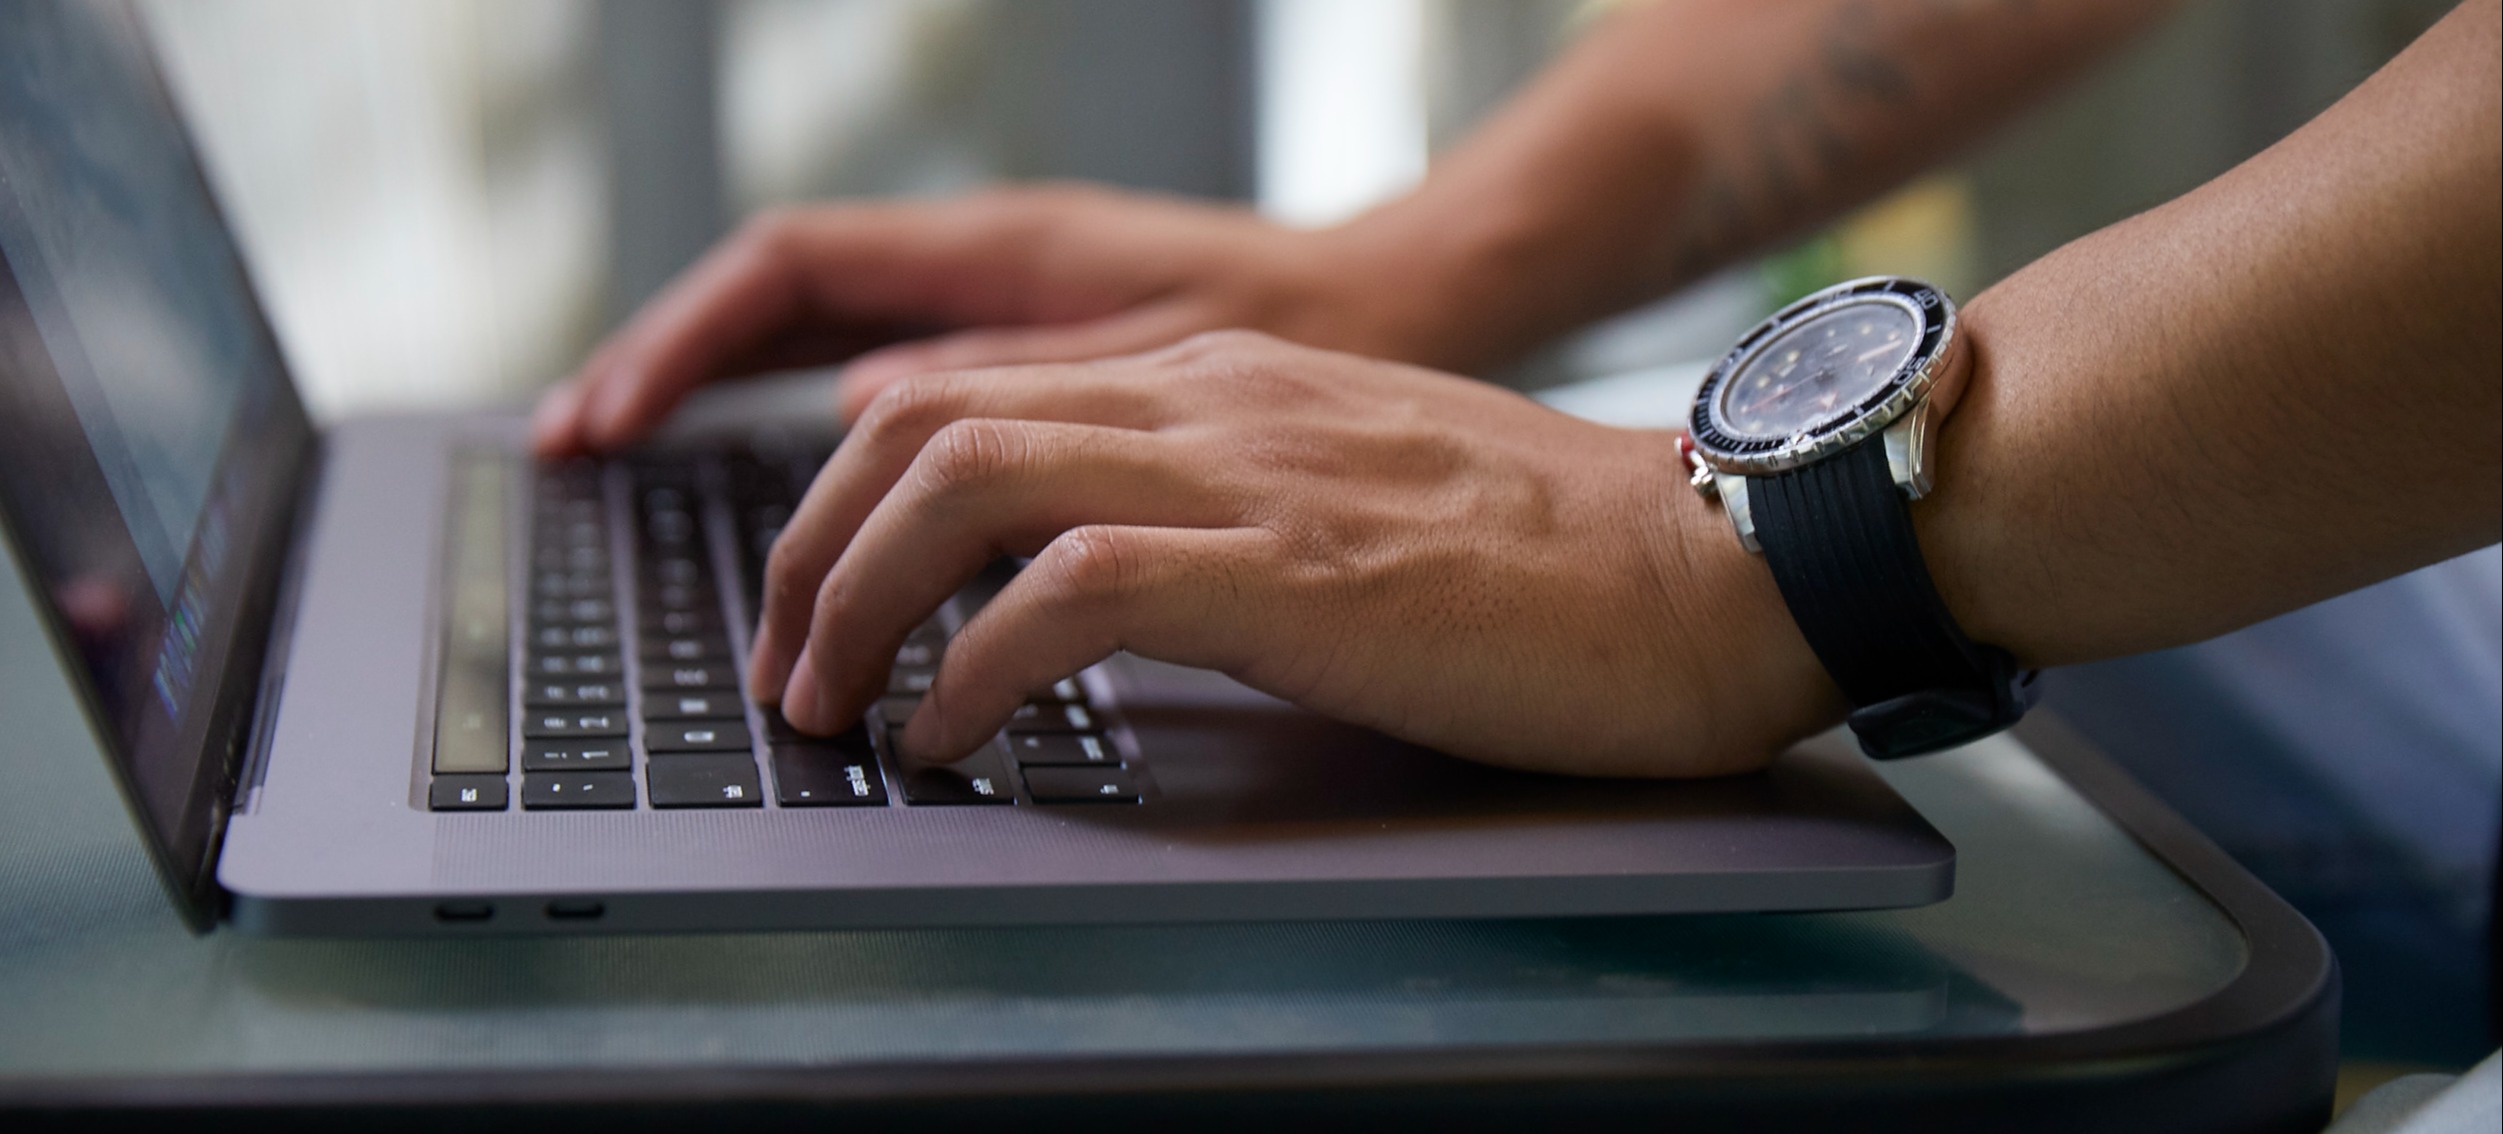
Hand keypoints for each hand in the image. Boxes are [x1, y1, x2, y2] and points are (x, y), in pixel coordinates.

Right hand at [530, 185, 1458, 455]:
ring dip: (715, 401)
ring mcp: (993, 309)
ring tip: (623, 466)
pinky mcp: (1020, 360)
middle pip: (773, 307)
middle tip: (574, 452)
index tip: (614, 418)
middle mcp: (978, 268)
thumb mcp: (1168, 372)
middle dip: (663, 372)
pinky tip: (772, 484)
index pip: (791, 272)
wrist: (1406, 302)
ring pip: (813, 343)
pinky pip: (873, 377)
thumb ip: (1018, 393)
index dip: (685, 341)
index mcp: (999, 252)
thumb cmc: (1309, 328)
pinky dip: (799, 423)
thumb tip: (860, 423)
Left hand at [750, 331, 1835, 777]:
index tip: (818, 602)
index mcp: (1219, 382)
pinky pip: (1067, 590)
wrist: (1715, 560)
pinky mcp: (1293, 569)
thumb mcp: (1350, 496)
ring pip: (963, 480)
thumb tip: (1097, 587)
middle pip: (922, 422)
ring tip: (832, 707)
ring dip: (855, 600)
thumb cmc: (1552, 560)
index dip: (849, 499)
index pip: (964, 393)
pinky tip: (952, 737)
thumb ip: (1224, 507)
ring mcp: (1250, 473)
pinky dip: (974, 666)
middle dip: (809, 549)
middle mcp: (1210, 400)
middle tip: (786, 669)